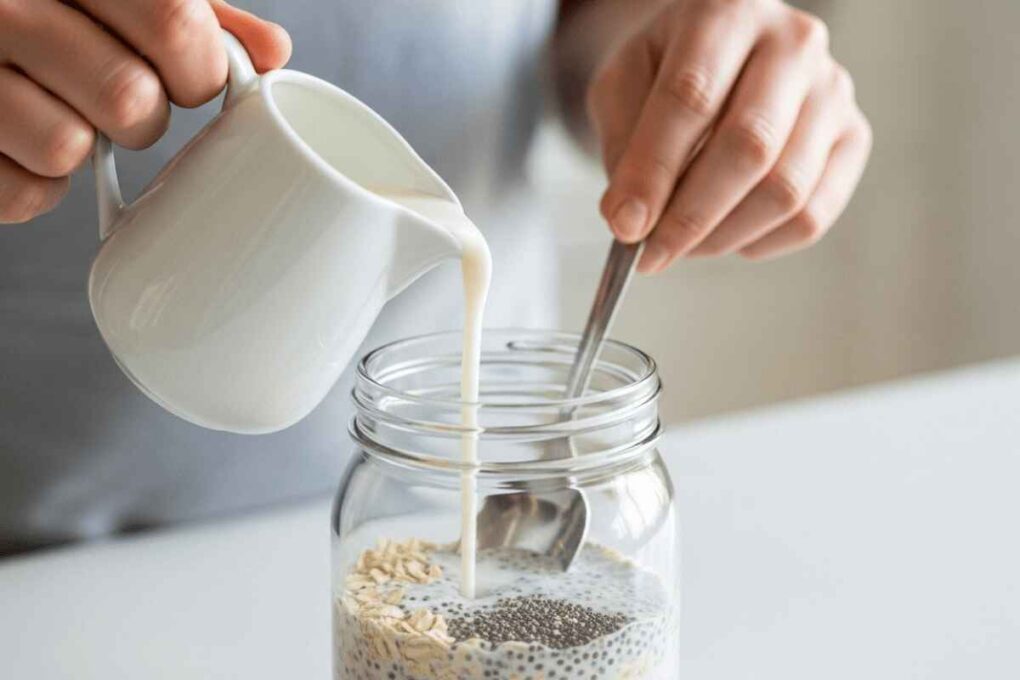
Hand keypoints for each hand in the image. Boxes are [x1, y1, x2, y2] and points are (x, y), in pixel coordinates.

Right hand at [0, 0, 290, 223]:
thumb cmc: (50, 18)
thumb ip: (195, 15)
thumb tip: (274, 52)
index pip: (174, 21)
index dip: (200, 69)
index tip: (191, 81)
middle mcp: (8, 8)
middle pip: (129, 95)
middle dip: (146, 116)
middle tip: (122, 102)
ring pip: (70, 147)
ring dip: (85, 149)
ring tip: (63, 115)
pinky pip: (26, 191)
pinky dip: (39, 185)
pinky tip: (23, 145)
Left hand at [587, 0, 870, 271]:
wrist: (720, 56)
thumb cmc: (665, 71)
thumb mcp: (622, 87)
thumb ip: (622, 146)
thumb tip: (630, 221)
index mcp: (726, 10)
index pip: (690, 97)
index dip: (654, 171)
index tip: (626, 227)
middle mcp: (794, 42)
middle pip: (749, 146)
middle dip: (691, 216)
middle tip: (651, 253)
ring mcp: (833, 90)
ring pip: (785, 189)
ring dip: (723, 235)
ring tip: (682, 243)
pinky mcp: (853, 137)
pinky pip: (812, 215)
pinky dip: (760, 241)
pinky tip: (726, 233)